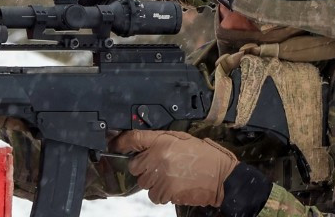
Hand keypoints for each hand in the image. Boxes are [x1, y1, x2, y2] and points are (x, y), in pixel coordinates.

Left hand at [110, 130, 237, 206]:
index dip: (120, 142)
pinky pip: (155, 196)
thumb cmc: (203, 155)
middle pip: (135, 167)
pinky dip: (162, 193)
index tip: (114, 144)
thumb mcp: (181, 138)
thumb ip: (158, 140)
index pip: (133, 139)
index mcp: (162, 142)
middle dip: (144, 168)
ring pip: (144, 184)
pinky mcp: (169, 192)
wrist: (221, 175)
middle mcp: (159, 159)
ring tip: (170, 177)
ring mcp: (163, 177)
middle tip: (159, 166)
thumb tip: (139, 143)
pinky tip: (175, 186)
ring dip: (153, 183)